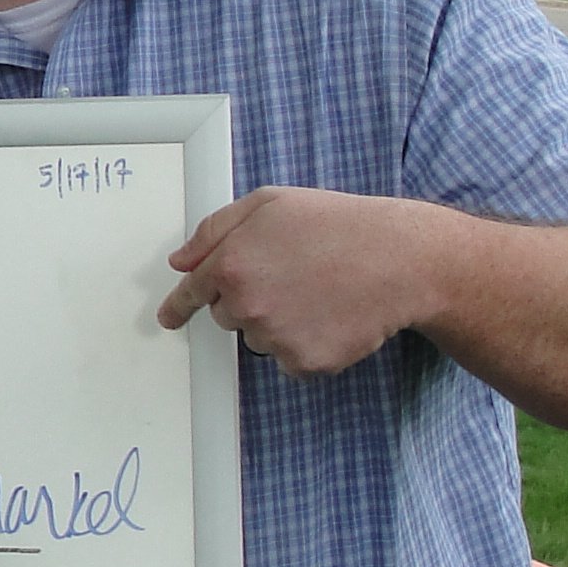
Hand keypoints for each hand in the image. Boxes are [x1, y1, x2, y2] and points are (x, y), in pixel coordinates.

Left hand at [157, 186, 443, 374]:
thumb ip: (215, 230)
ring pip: (259, 339)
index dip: (178, 306)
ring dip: (278, 323)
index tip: (169, 318)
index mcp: (230, 264)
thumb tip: (181, 261)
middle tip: (293, 276)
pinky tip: (331, 317)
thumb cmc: (336, 224)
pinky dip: (305, 345)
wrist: (398, 259)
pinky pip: (289, 360)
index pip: (191, 293)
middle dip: (249, 299)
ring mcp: (274, 338)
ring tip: (318, 292)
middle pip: (228, 316)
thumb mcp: (269, 204)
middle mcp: (246, 306)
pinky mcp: (304, 362)